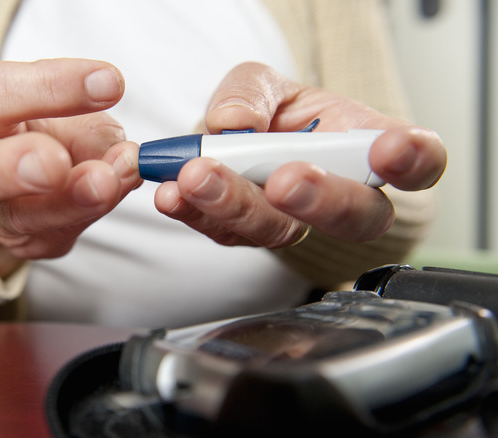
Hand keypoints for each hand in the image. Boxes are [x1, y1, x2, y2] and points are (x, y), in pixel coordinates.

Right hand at [0, 59, 140, 275]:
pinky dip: (91, 211)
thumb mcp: (70, 113)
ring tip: (106, 182)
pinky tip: (116, 191)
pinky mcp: (25, 243)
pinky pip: (57, 233)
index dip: (50, 86)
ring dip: (70, 199)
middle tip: (57, 162)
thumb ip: (92, 128)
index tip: (109, 82)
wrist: (34, 181)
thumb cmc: (50, 131)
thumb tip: (125, 156)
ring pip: (20, 216)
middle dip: (13, 166)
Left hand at [154, 62, 445, 247]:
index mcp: (367, 149)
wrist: (230, 141)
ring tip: (199, 176)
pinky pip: (226, 233)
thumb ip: (251, 93)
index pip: (417, 162)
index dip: (414, 161)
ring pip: (281, 231)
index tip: (390, 150)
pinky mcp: (246, 234)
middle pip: (354, 216)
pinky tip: (173, 193)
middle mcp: (340, 195)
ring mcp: (293, 221)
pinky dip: (195, 212)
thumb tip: (234, 123)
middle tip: (285, 180)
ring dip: (238, 205)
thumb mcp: (261, 83)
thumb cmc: (270, 113)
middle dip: (320, 199)